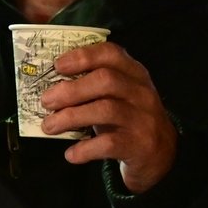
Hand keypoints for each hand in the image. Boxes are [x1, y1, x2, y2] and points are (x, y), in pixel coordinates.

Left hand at [39, 41, 177, 194]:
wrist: (161, 153)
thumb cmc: (129, 118)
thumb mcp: (119, 96)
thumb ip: (93, 87)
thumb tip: (50, 87)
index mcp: (134, 73)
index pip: (111, 54)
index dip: (82, 56)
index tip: (57, 65)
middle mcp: (141, 92)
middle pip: (105, 80)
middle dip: (71, 89)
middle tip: (46, 100)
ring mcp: (143, 119)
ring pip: (105, 110)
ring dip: (71, 117)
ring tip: (49, 126)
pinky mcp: (139, 145)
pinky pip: (109, 144)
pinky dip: (85, 149)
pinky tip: (71, 154)